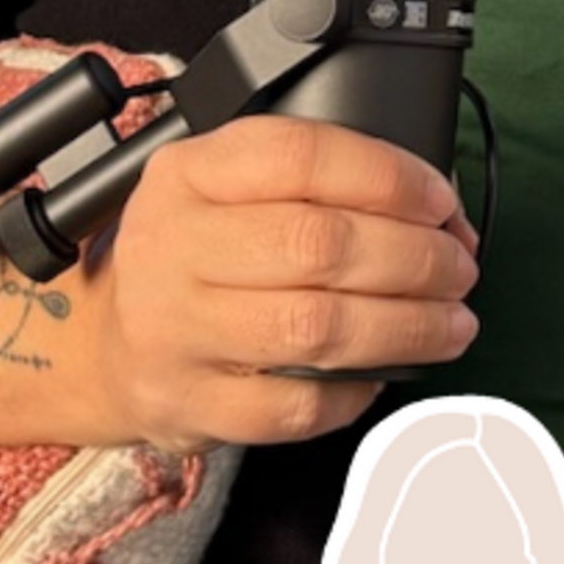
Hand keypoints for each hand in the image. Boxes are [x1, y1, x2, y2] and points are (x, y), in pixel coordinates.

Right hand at [0, 116, 479, 456]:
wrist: (101, 341)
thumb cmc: (195, 252)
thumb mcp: (227, 185)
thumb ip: (314, 181)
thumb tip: (439, 209)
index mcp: (188, 172)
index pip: (300, 156)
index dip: (390, 176)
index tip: (444, 202)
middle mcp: (173, 245)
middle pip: (318, 245)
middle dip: (415, 258)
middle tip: (461, 268)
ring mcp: (175, 331)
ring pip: (315, 330)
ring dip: (407, 327)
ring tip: (454, 323)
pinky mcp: (188, 407)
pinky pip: (293, 407)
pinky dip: (354, 391)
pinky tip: (387, 373)